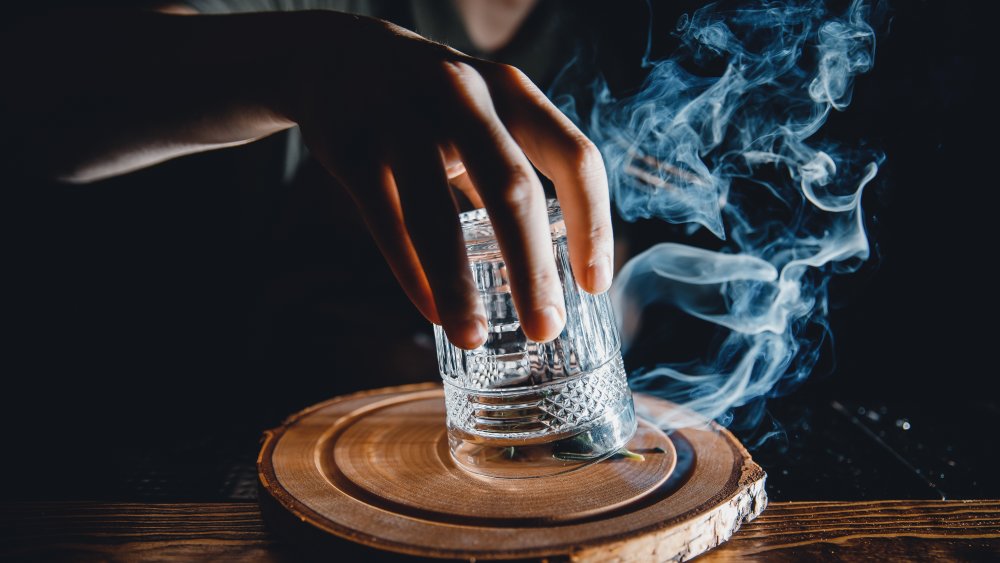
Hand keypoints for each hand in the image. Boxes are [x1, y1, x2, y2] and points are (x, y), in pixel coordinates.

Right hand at [275, 12, 613, 348]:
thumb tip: (561, 262)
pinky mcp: (351, 147)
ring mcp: (401, 119)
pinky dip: (411, 274)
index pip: (573, 157)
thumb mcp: (488, 113)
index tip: (594, 286)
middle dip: (532, 267)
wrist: (338, 57)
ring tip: (474, 337)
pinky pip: (386, 224)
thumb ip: (521, 169)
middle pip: (510, 189)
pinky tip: (432, 312)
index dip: (592, 225)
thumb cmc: (434, 105)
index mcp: (513, 92)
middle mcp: (463, 97)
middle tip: (546, 329)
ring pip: (435, 214)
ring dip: (458, 284)